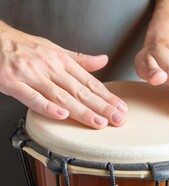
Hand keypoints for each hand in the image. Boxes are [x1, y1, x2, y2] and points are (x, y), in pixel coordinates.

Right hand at [0, 22, 127, 128]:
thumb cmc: (25, 46)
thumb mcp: (56, 50)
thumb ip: (80, 60)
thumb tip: (103, 60)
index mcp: (62, 62)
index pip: (90, 82)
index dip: (107, 96)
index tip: (121, 108)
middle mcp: (51, 68)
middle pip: (81, 91)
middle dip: (102, 106)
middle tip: (118, 118)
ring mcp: (32, 76)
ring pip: (61, 96)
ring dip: (82, 111)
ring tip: (98, 122)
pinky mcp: (13, 83)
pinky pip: (32, 97)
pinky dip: (47, 107)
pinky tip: (62, 115)